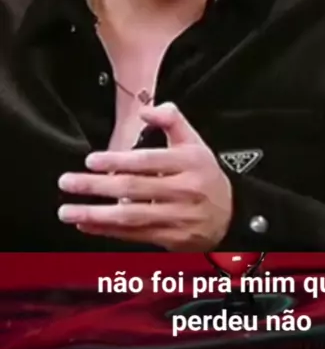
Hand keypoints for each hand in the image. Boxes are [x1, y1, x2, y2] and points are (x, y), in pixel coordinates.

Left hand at [58, 103, 232, 250]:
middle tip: (68, 182)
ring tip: (69, 210)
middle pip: (133, 188)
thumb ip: (171, 121)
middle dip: (96, 186)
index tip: (91, 160)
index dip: (117, 160)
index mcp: (189, 163)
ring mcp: (177, 217)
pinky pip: (134, 235)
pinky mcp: (171, 238)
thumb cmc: (205, 175)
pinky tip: (87, 224)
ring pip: (131, 216)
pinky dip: (107, 231)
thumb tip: (146, 110)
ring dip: (96, 213)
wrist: (231, 215)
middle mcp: (184, 191)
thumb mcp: (195, 142)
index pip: (148, 161)